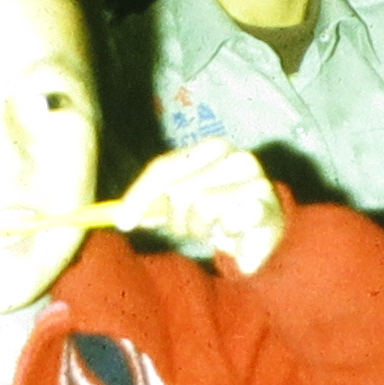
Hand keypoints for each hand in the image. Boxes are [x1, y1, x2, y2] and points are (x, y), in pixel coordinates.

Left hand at [112, 139, 291, 275]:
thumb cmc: (220, 216)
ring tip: (214, 231)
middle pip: (180, 190)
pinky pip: (228, 222)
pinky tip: (235, 234)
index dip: (140, 195)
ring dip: (201, 229)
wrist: (264, 236)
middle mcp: (235, 155)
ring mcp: (254, 177)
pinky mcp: (267, 203)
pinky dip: (226, 234)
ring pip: (202, 206)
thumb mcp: (183, 203)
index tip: (123, 223)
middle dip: (177, 219)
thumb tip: (117, 214)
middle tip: (190, 228)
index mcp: (211, 148)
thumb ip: (154, 200)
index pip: (165, 167)